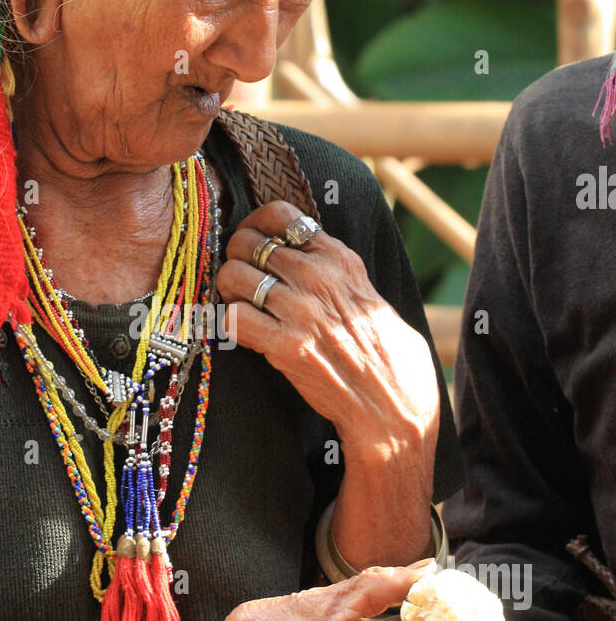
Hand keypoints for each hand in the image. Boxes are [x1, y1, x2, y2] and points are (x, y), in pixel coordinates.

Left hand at [216, 201, 440, 456]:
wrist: (394, 405)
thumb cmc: (387, 356)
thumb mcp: (369, 296)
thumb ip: (336, 274)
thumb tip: (302, 259)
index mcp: (341, 259)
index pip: (281, 215)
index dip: (255, 224)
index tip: (251, 240)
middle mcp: (319, 277)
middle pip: (249, 242)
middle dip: (235, 257)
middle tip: (238, 278)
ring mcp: (301, 310)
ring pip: (234, 275)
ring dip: (227, 290)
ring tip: (237, 305)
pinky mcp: (286, 346)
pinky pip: (232, 318)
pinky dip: (226, 323)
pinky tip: (239, 332)